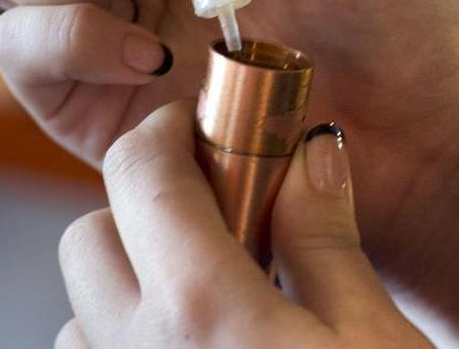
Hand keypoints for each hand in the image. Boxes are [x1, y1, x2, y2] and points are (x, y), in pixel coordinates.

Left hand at [55, 101, 433, 348]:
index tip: (201, 130)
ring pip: (81, 307)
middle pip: (90, 234)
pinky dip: (124, 341)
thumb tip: (311, 157)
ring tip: (207, 301)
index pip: (140, 172)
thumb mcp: (376, 339)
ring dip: (130, 284)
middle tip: (215, 227)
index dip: (167, 134)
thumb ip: (326, 242)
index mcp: (199, 308)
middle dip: (140, 213)